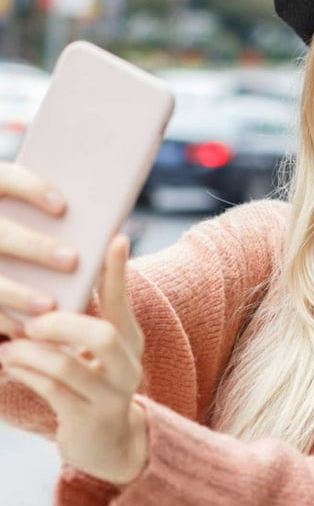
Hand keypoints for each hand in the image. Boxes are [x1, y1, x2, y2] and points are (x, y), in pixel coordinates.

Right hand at [0, 162, 78, 332]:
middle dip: (35, 247)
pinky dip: (4, 317)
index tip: (63, 207)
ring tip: (51, 304)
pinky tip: (26, 327)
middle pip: (0, 232)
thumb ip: (61, 215)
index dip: (29, 187)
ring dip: (17, 291)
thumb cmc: (35, 229)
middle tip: (72, 260)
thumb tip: (111, 226)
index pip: (4, 178)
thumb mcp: (41, 217)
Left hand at [0, 235, 147, 484]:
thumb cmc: (94, 382)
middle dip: (62, 325)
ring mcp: (111, 394)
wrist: (107, 442)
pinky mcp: (88, 419)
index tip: (115, 238)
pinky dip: (26, 374)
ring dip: (30, 354)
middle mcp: (128, 365)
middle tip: (32, 323)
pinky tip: (9, 364)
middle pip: (103, 337)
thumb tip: (63, 277)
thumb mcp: (101, 349)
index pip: (124, 301)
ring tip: (8, 346)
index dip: (117, 272)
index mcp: (130, 340)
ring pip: (67, 367)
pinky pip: (52, 391)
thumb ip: (89, 316)